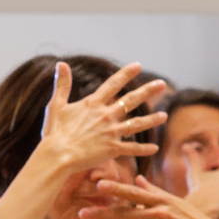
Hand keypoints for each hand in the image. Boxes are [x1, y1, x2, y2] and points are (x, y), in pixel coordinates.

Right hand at [40, 61, 167, 173]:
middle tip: (161, 84)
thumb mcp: (56, 105)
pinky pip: (132, 149)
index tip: (138, 65)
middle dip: (147, 91)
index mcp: (93, 104)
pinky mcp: (112, 149)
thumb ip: (62, 85)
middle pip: (131, 100)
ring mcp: (111, 132)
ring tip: (164, 116)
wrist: (57, 155)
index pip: (113, 84)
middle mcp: (106, 115)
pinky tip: (155, 148)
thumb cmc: (54, 132)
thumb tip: (60, 63)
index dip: (126, 74)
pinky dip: (143, 149)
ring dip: (151, 120)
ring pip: (137, 125)